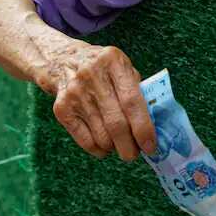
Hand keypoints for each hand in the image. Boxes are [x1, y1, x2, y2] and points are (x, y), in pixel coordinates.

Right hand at [48, 42, 157, 160]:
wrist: (64, 61)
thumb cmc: (104, 69)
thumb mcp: (123, 67)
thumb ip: (139, 91)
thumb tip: (154, 127)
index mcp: (113, 61)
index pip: (132, 101)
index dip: (143, 128)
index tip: (151, 146)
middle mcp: (92, 75)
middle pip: (116, 123)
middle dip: (129, 147)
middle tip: (135, 154)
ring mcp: (74, 93)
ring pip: (101, 136)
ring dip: (115, 148)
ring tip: (120, 144)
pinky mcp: (61, 109)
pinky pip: (85, 141)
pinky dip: (99, 150)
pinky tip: (104, 144)